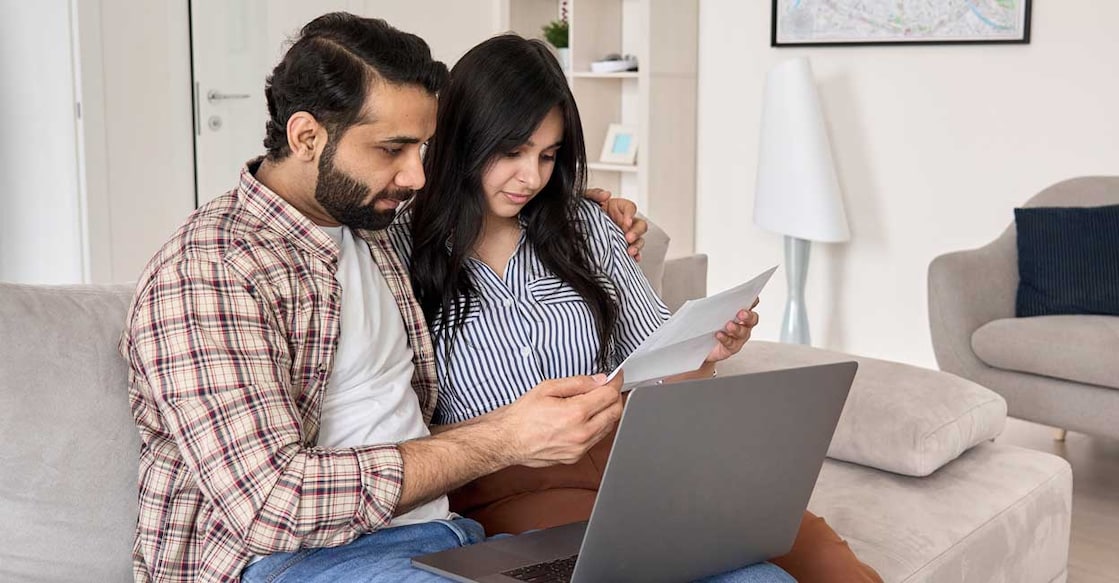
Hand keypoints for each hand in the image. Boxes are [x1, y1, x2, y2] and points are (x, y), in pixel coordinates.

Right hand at [497, 373, 623, 467]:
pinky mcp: (575, 457)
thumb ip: (577, 383)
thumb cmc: (522, 416)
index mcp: (576, 413)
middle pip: (615, 412)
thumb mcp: (547, 388)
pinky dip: (598, 426)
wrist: (507, 441)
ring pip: (609, 427)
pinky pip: (596, 439)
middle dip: (615, 396)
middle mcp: (582, 433)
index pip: (609, 395)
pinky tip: (587, 418)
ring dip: (608, 411)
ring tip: (596, 401)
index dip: (615, 381)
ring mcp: (580, 448)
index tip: (615, 375)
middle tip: (608, 387)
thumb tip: (598, 380)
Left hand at [586, 187, 647, 260]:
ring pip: (639, 239)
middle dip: (636, 231)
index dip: (630, 214)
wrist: (574, 227)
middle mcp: (623, 221)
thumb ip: (594, 194)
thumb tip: (605, 195)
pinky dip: (636, 255)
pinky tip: (634, 259)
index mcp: (617, 208)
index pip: (630, 208)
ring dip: (637, 245)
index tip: (626, 222)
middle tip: (628, 237)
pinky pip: (633, 251)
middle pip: (640, 224)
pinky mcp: (620, 246)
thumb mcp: (585, 198)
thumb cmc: (583, 211)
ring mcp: (623, 235)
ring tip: (630, 251)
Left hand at [705, 298, 759, 363]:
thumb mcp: (709, 313)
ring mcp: (739, 337)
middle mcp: (743, 325)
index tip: (753, 298)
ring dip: (737, 328)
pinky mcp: (732, 348)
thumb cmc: (708, 326)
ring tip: (729, 325)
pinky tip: (719, 335)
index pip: (750, 305)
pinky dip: (725, 339)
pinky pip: (732, 344)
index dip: (753, 301)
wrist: (701, 345)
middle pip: (752, 319)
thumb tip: (710, 301)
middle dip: (748, 316)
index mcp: (740, 313)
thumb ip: (714, 306)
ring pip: (743, 332)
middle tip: (741, 313)